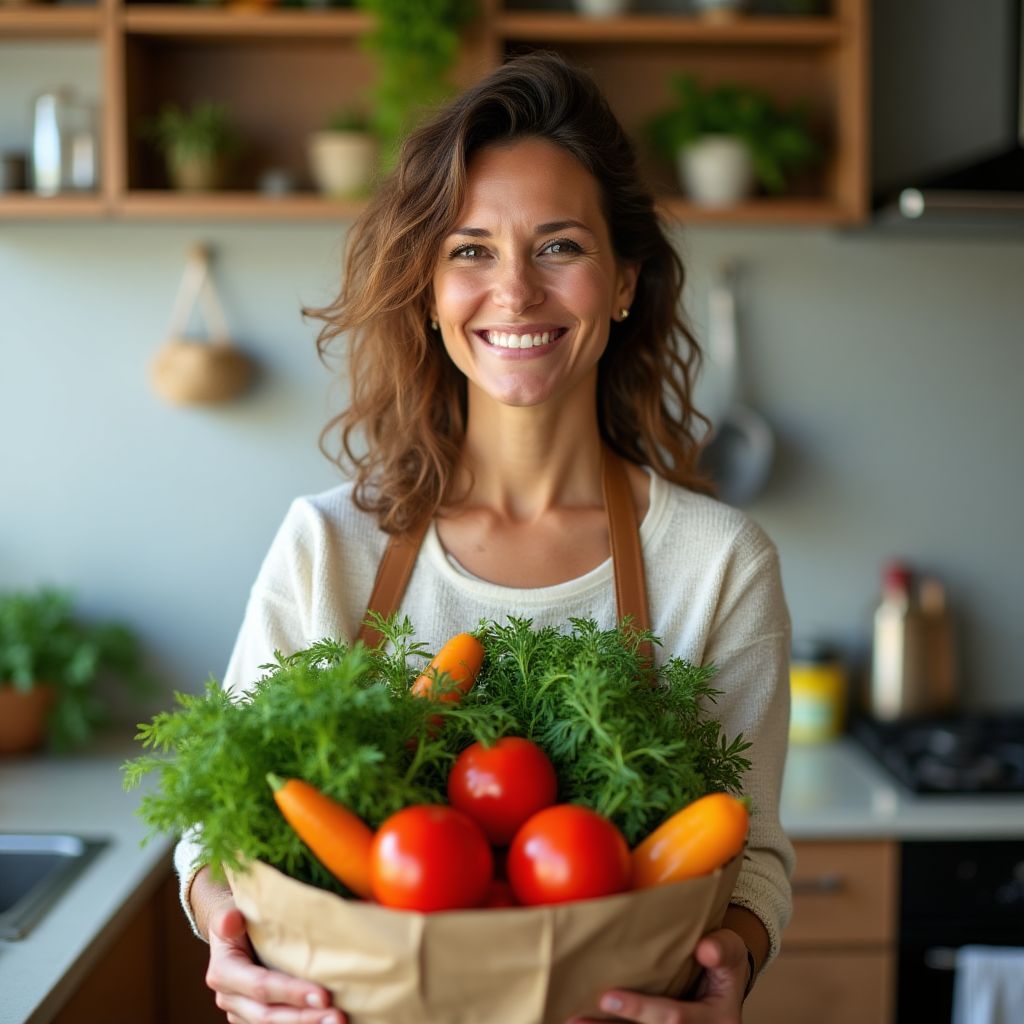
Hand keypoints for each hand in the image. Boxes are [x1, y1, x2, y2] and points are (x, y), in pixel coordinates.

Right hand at [205, 900, 345, 1023]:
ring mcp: (242, 1012)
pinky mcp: (254, 1017)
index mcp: (223, 973)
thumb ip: (228, 918)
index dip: (291, 993)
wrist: (233, 929)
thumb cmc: (240, 917)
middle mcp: (229, 998)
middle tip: (338, 1016)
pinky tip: (326, 1020)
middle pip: (268, 1015)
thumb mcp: (230, 910)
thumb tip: (231, 920)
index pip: (261, 986)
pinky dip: (303, 1023)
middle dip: (305, 1018)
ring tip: (338, 1021)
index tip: (324, 995)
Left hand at [568, 927, 747, 1023]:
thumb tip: (705, 949)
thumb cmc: (722, 963)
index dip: (640, 1010)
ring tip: (572, 1023)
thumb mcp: (731, 951)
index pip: (675, 1018)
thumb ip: (723, 949)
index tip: (608, 996)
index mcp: (719, 1021)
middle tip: (576, 1019)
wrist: (723, 983)